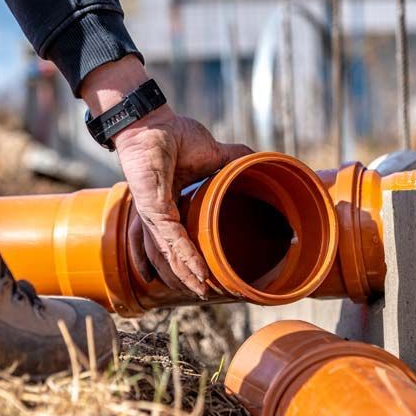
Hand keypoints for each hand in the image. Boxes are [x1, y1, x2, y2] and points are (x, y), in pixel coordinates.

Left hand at [80, 56, 251, 296]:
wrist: (151, 121)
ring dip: (186, 274)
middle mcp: (159, 216)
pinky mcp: (152, 207)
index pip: (180, 241)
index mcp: (172, 206)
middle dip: (186, 277)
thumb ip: (236, 160)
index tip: (209, 276)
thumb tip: (263, 162)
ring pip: (169, 254)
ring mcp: (154, 214)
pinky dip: (184, 257)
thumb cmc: (173, 135)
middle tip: (206, 294)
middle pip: (170, 255)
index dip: (192, 259)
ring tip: (203, 291)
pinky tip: (197, 272)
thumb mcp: (214, 154)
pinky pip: (170, 238)